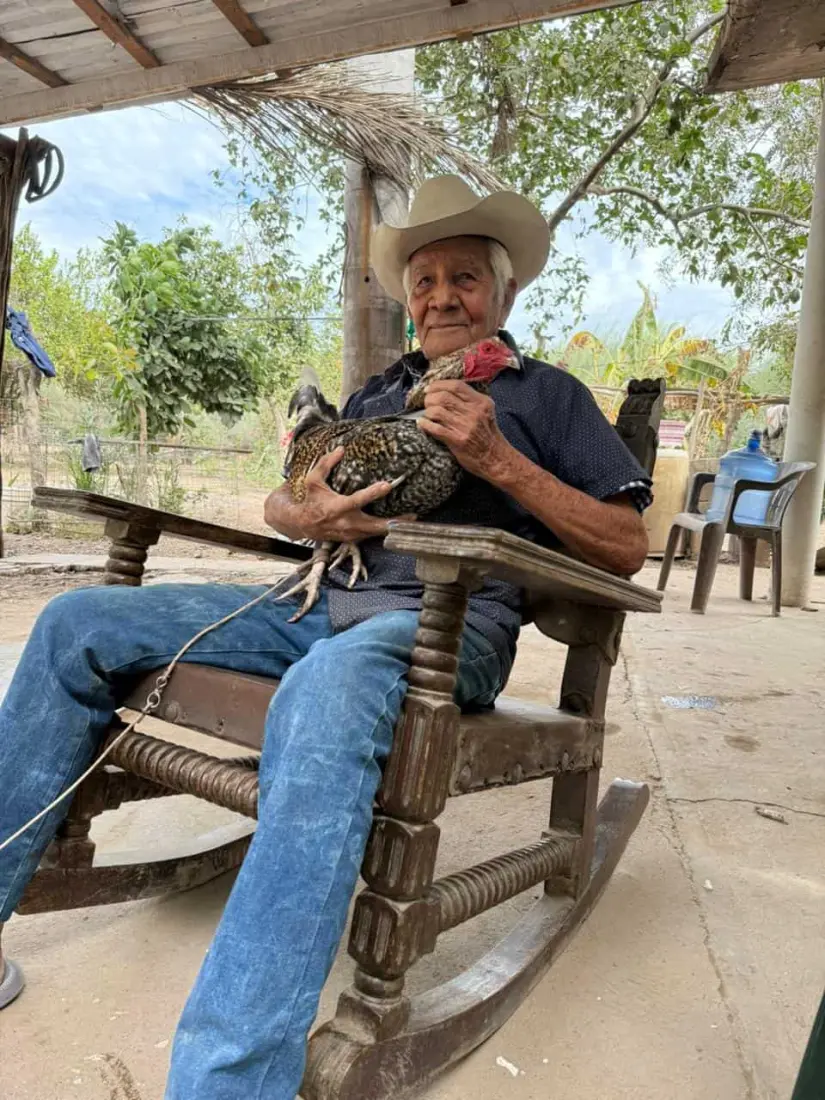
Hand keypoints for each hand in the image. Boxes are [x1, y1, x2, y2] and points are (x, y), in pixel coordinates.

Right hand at [284, 448, 407, 541]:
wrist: (303, 524)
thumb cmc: (311, 500)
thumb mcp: (313, 480)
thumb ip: (326, 464)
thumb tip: (341, 448)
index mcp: (338, 507)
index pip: (358, 500)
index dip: (373, 493)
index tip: (387, 485)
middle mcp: (347, 522)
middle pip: (375, 525)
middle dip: (394, 522)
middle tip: (412, 516)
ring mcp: (351, 533)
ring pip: (377, 533)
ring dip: (394, 528)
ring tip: (411, 521)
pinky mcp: (353, 539)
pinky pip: (372, 535)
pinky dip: (385, 531)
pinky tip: (398, 526)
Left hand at [419, 380, 516, 480]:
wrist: (495, 459)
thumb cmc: (488, 435)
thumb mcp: (485, 412)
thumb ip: (470, 400)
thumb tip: (445, 391)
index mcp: (481, 402)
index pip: (456, 386)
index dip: (439, 385)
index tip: (429, 388)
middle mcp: (474, 412)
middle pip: (443, 397)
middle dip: (430, 398)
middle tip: (426, 403)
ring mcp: (465, 426)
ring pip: (437, 411)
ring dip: (427, 412)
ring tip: (426, 415)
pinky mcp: (457, 440)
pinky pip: (435, 428)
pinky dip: (425, 424)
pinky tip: (422, 424)